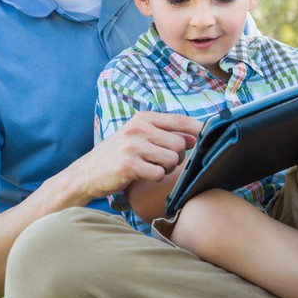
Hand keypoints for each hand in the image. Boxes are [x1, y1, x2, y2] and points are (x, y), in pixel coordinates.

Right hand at [53, 112, 201, 207]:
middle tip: (160, 162)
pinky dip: (155, 178)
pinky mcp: (128, 165)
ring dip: (166, 169)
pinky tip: (142, 176)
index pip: (180, 120)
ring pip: (172, 159)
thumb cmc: (117, 155)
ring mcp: (133, 146)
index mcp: (143, 118)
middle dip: (176, 157)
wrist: (86, 174)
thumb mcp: (139, 138)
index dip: (199, 128)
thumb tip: (193, 138)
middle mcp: (138, 128)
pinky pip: (159, 174)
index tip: (212, 135)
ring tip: (149, 168)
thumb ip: (166, 136)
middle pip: (180, 144)